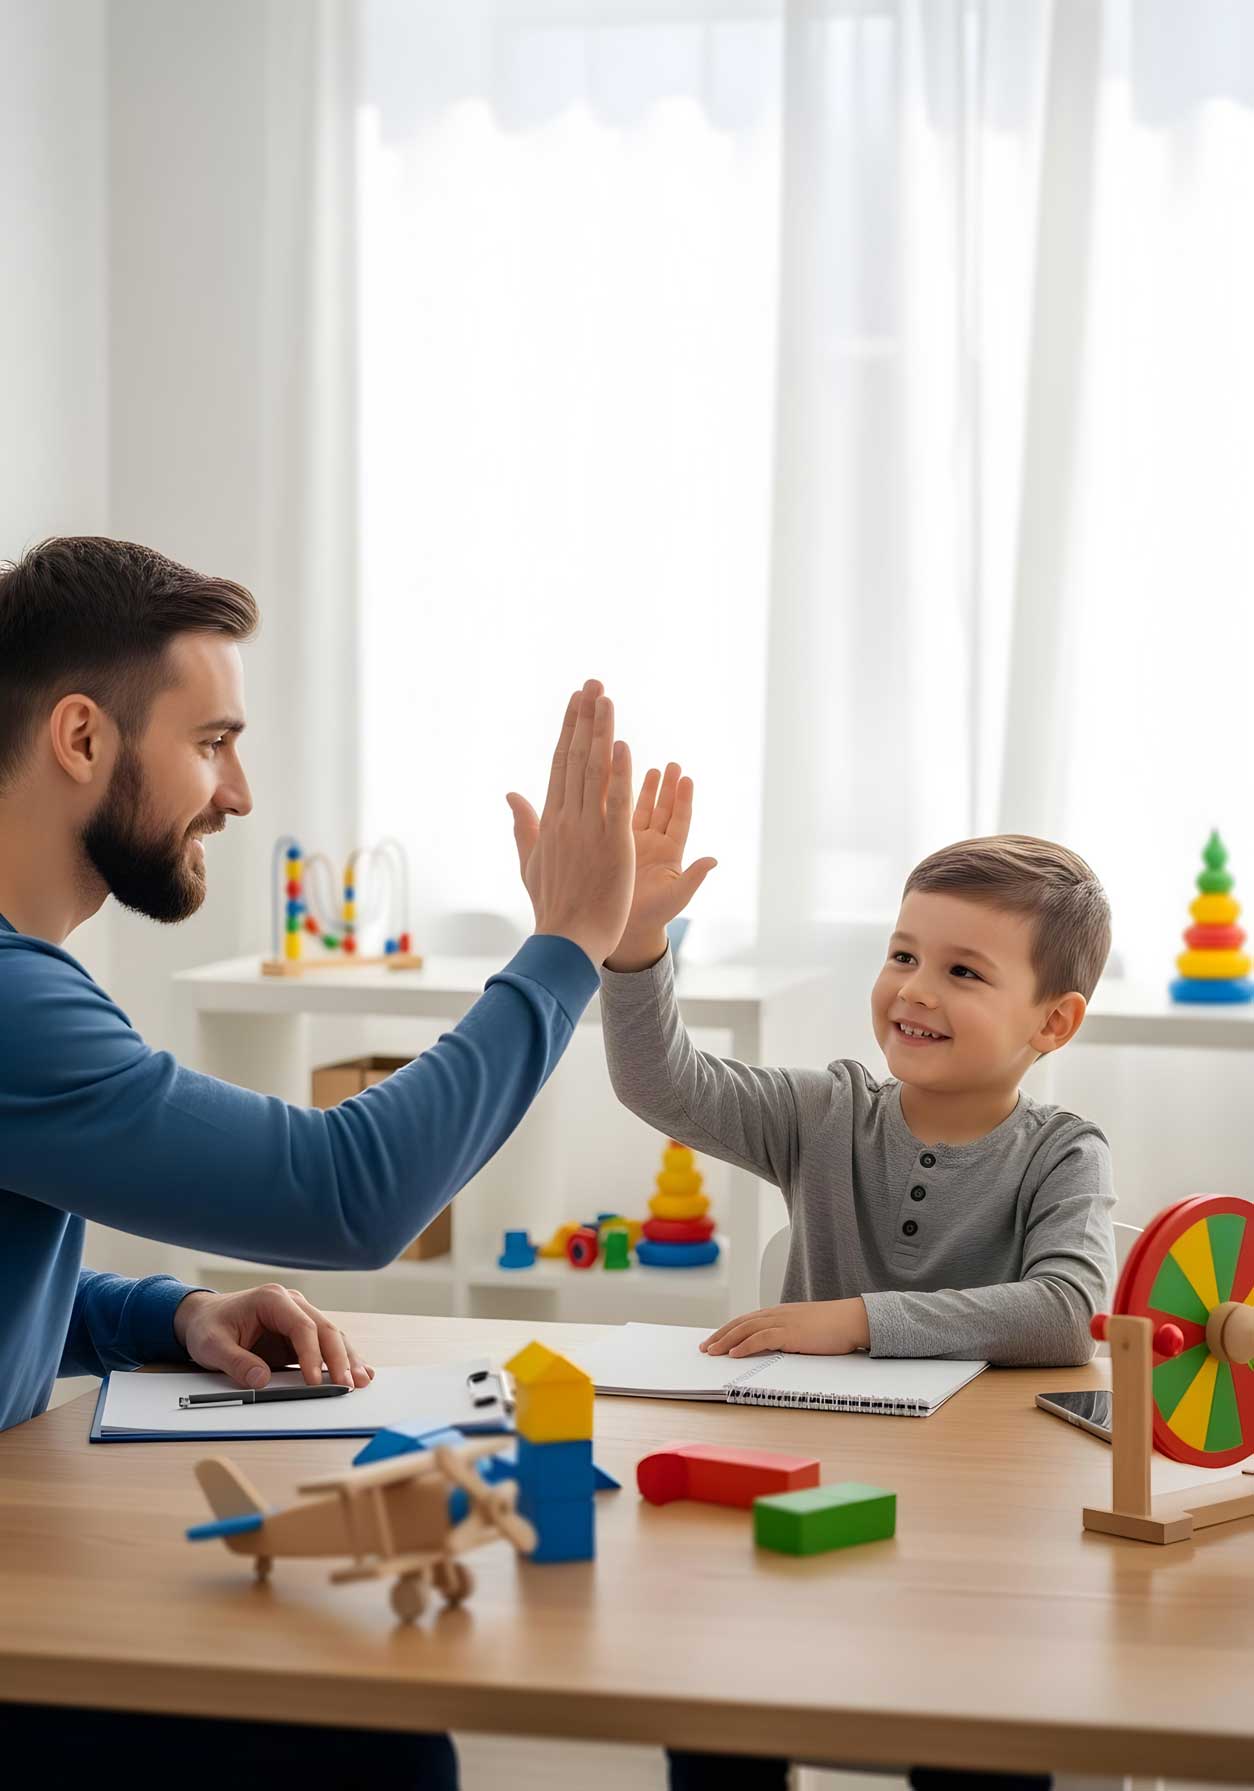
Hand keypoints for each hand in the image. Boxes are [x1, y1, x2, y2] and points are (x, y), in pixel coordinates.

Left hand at [173, 1285, 374, 1389]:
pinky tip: (359, 1371)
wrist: (204, 1317)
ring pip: (332, 1335)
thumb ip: (235, 1362)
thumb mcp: (211, 1346)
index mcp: (272, 1299)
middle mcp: (292, 1303)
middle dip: (340, 1358)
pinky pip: (325, 1345)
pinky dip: (342, 1358)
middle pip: (325, 1329)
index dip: (312, 1355)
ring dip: (348, 1358)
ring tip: (362, 1381)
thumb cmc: (208, 1327)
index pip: (302, 1326)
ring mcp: (299, 1316)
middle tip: (349, 1384)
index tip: (316, 1382)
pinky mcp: (300, 1333)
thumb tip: (261, 1381)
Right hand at [506, 679, 634, 967]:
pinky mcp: (611, 843)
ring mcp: (588, 829)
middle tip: (593, 683)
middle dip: (585, 718)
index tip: (576, 701)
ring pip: (595, 771)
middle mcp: (567, 818)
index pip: (561, 764)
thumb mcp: (530, 861)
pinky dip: (619, 772)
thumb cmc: (553, 905)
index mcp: (551, 820)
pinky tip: (621, 744)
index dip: (569, 730)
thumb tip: (511, 795)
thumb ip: (523, 825)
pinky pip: (616, 801)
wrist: (567, 938)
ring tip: (605, 698)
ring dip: (600, 731)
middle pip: (576, 757)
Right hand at [604, 761, 717, 971]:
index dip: (683, 799)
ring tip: (654, 768)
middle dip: (668, 787)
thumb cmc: (655, 916)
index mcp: (671, 854)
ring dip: (649, 790)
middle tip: (673, 763)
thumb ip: (694, 877)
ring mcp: (636, 845)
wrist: (626, 928)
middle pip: (664, 809)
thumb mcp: (677, 896)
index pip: (679, 820)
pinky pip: (620, 820)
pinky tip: (620, 785)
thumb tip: (714, 860)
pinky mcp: (617, 847)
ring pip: (643, 811)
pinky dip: (621, 802)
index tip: (686, 778)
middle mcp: (655, 845)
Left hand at [700, 1297, 869, 1358]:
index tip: (715, 1340)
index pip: (747, 1320)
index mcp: (780, 1313)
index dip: (729, 1330)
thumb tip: (775, 1348)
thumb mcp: (805, 1329)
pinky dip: (744, 1346)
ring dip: (726, 1341)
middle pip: (741, 1323)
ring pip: (746, 1329)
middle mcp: (777, 1314)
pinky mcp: (790, 1333)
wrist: (853, 1319)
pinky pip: (761, 1338)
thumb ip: (788, 1334)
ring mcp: (783, 1322)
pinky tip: (733, 1354)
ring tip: (712, 1352)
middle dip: (720, 1335)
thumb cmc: (833, 1327)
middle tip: (705, 1348)